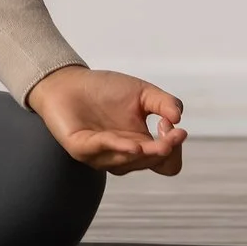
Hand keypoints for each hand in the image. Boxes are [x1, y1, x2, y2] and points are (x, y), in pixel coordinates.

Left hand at [24, 65, 185, 175]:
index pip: (166, 163)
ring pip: (128, 163)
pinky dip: (117, 148)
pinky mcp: (79, 149)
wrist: (68, 82)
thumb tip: (179, 118)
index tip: (176, 127)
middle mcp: (122, 155)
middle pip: (151, 163)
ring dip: (143, 153)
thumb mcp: (142, 92)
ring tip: (156, 143)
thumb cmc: (105, 90)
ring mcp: (101, 156)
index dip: (174, 150)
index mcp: (140, 145)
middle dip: (164, 150)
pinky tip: (132, 144)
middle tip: (172, 133)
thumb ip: (164, 102)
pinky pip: (101, 152)